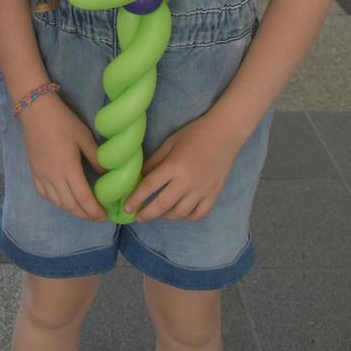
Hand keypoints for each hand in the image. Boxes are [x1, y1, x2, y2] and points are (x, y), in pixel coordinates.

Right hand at [20, 95, 106, 221]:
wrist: (36, 111)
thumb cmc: (63, 121)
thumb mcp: (84, 137)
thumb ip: (96, 158)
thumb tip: (108, 175)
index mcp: (69, 169)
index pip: (84, 199)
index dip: (95, 211)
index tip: (105, 216)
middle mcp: (54, 178)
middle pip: (71, 205)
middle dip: (85, 215)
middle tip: (97, 216)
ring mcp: (42, 176)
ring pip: (57, 203)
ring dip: (72, 210)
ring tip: (83, 210)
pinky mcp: (34, 172)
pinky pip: (45, 195)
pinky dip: (56, 202)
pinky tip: (63, 199)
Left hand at [124, 112, 243, 222]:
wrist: (224, 133)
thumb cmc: (194, 134)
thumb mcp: (169, 143)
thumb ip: (155, 161)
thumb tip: (141, 177)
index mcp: (174, 166)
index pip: (150, 186)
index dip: (136, 198)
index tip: (126, 207)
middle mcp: (187, 181)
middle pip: (163, 205)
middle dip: (147, 213)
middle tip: (138, 217)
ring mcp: (202, 190)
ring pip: (180, 213)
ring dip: (166, 216)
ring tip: (158, 213)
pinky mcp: (214, 194)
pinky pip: (198, 214)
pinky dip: (187, 217)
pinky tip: (179, 212)